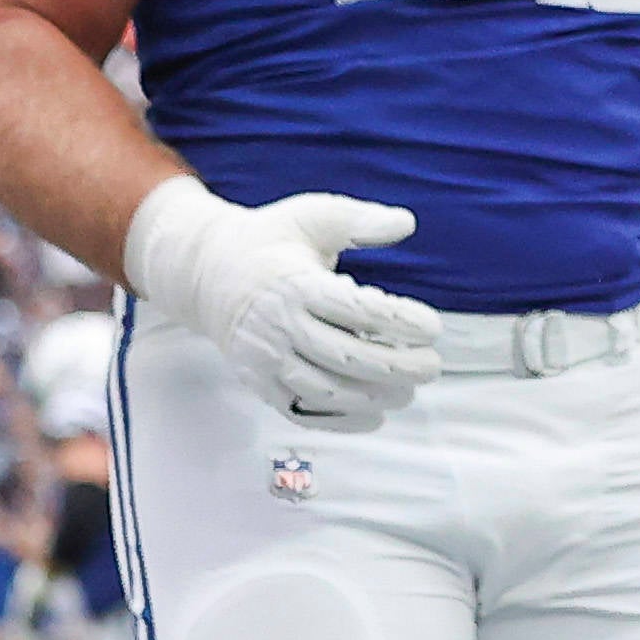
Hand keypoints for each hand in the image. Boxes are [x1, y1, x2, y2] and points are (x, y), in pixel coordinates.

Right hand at [126, 177, 445, 430]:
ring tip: (408, 390)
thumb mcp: (312, 216)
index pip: (356, 310)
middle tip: (432, 365)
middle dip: (397, 367)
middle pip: (347, 357)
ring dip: (374, 397)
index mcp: (295, 284)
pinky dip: (340, 422)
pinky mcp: (259, 383)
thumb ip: (359, 221)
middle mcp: (279, 326)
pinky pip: (302, 413)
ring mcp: (266, 360)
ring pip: (327, 391)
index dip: (399, 321)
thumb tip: (408, 223)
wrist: (206, 273)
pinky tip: (374, 416)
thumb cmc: (270, 241)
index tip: (432, 327)